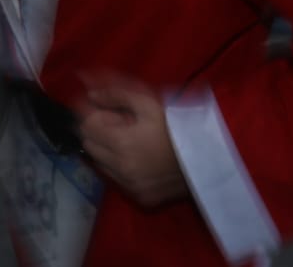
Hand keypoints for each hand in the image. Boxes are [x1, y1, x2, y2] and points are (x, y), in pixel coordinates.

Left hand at [76, 74, 187, 208]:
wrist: (207, 158)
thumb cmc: (176, 126)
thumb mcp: (146, 103)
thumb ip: (114, 96)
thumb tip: (90, 95)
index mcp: (120, 143)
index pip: (85, 127)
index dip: (94, 115)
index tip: (107, 111)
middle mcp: (120, 168)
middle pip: (89, 146)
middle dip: (97, 132)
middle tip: (118, 125)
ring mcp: (130, 187)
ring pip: (100, 165)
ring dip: (106, 152)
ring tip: (129, 142)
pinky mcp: (141, 198)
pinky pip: (117, 180)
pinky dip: (120, 169)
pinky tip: (138, 159)